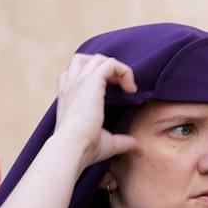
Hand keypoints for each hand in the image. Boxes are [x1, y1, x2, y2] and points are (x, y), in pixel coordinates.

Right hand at [52, 54, 139, 169]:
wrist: (73, 147)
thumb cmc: (85, 148)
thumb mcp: (108, 143)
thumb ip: (123, 141)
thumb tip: (139, 149)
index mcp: (68, 97)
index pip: (75, 75)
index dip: (95, 78)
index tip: (114, 94)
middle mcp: (71, 86)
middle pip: (84, 60)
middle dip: (105, 69)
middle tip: (121, 88)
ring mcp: (79, 81)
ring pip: (98, 59)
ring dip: (116, 68)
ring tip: (126, 87)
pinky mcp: (91, 81)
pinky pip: (111, 64)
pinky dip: (124, 71)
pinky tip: (131, 90)